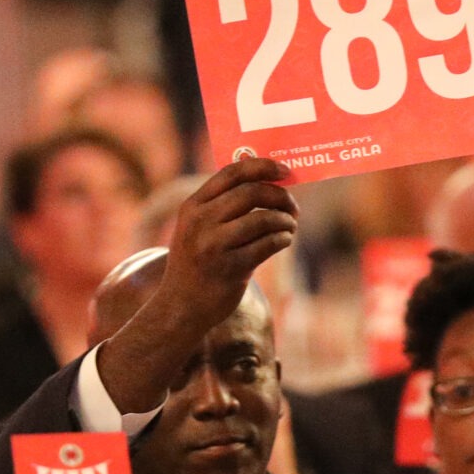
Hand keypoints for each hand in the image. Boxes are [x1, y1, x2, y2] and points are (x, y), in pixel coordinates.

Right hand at [151, 156, 297, 335]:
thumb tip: (270, 185)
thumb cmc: (198, 262)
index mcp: (193, 206)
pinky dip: (283, 238)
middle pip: (251, 193)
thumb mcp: (196, 228)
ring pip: (263, 219)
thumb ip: (223, 206)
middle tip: (292, 205)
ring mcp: (214, 246)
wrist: (180, 306)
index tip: (284, 171)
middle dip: (280, 196)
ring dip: (285, 220)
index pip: (231, 173)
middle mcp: (201, 222)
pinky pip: (268, 245)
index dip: (263, 167)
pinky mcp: (231, 268)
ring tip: (290, 225)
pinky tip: (285, 240)